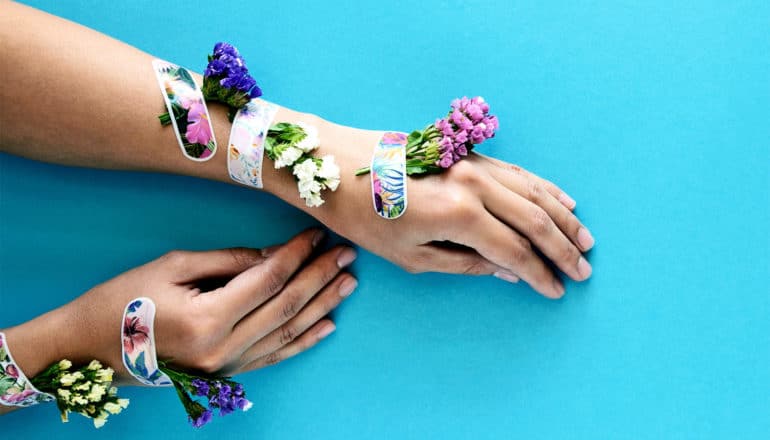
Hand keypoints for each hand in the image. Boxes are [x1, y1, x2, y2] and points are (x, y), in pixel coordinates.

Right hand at [2, 229, 357, 383]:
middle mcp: (222, 348)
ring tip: (347, 282)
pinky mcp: (225, 374)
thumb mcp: (172, 266)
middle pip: (286, 306)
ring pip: (287, 332)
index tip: (316, 233)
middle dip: (320, 276)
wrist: (88, 348)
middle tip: (347, 253)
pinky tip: (326, 325)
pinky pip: (274, 357)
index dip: (296, 254)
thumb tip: (274, 255)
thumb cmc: (122, 299)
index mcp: (207, 318)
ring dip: (321, 305)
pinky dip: (302, 341)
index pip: (268, 280)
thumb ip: (228, 261)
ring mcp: (226, 367)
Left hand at [290, 122, 592, 299]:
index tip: (558, 290)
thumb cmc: (366, 217)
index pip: (515, 249)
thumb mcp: (411, 255)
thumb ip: (466, 263)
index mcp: (459, 213)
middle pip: (535, 218)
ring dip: (563, 216)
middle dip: (563, 248)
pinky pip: (517, 172)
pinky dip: (543, 187)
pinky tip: (561, 200)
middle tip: (584, 270)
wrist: (337, 166)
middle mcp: (475, 183)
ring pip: (534, 191)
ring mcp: (473, 163)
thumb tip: (507, 272)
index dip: (540, 273)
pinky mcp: (468, 153)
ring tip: (585, 239)